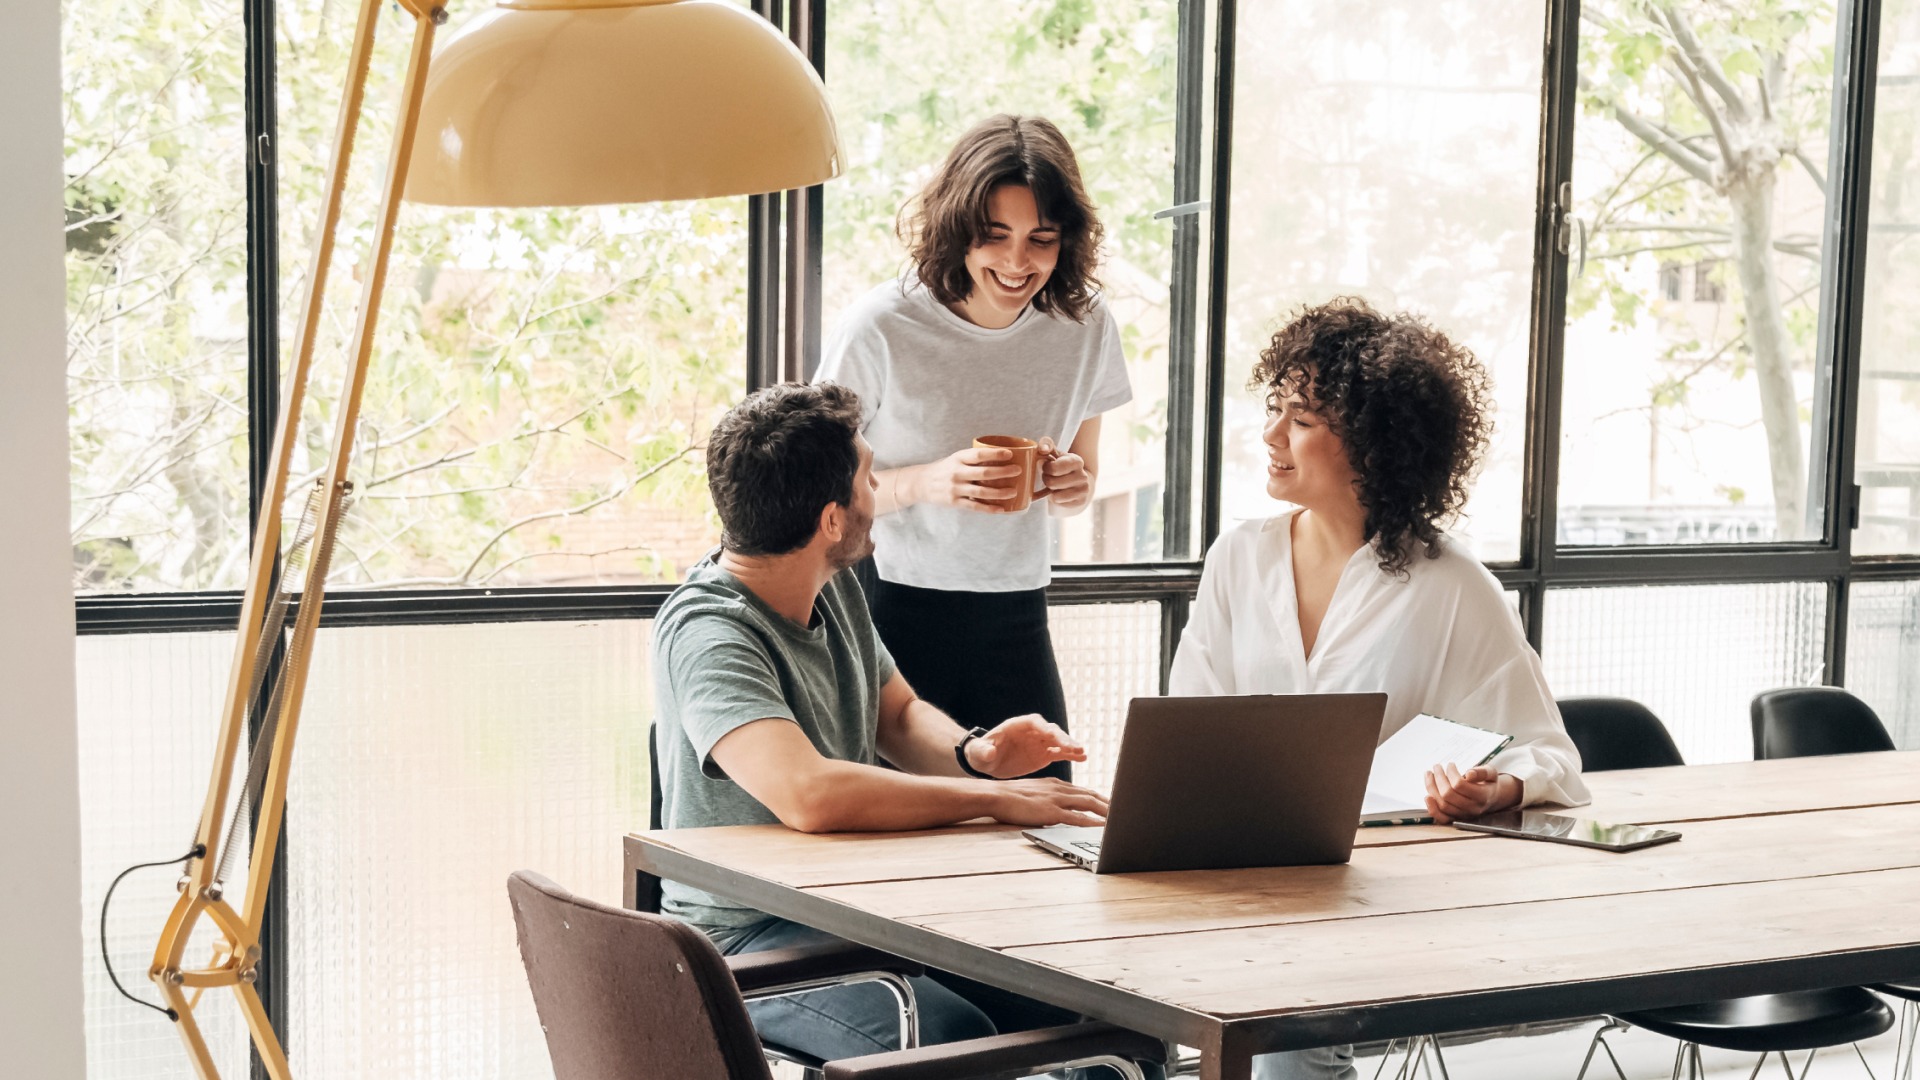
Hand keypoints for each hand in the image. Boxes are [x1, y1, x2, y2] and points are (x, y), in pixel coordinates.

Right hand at [911, 446, 1026, 512]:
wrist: (922, 483)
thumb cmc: (945, 469)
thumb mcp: (956, 458)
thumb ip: (973, 459)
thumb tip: (1002, 457)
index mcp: (958, 458)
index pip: (979, 454)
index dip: (995, 454)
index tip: (1010, 454)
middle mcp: (956, 473)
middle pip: (984, 473)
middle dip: (1003, 472)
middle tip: (1017, 471)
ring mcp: (955, 489)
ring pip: (982, 492)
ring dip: (1000, 492)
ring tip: (1013, 491)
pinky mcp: (955, 502)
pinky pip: (975, 507)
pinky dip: (989, 509)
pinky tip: (1001, 509)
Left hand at [967, 714, 1087, 778]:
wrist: (986, 762)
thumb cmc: (980, 754)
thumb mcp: (978, 753)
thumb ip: (983, 750)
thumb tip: (990, 752)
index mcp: (1017, 725)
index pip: (1034, 722)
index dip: (1044, 727)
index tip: (1053, 734)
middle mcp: (1032, 732)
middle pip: (1050, 731)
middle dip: (1062, 738)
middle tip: (1073, 747)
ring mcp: (1040, 743)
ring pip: (1058, 741)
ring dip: (1070, 746)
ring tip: (1081, 752)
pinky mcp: (1044, 754)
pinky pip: (1060, 753)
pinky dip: (1070, 755)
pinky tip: (1082, 758)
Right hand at [987, 776, 1108, 827]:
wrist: (995, 795)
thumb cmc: (1009, 797)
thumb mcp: (1033, 792)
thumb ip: (1047, 798)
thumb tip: (1056, 809)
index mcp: (1055, 784)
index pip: (1083, 790)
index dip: (1099, 797)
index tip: (1109, 803)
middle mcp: (1059, 789)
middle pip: (1090, 795)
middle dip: (1108, 803)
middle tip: (1123, 810)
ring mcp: (1056, 799)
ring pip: (1088, 804)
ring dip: (1105, 811)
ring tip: (1119, 818)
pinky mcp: (1051, 812)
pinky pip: (1076, 818)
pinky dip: (1091, 822)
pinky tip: (1101, 827)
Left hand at [1035, 436, 1091, 510]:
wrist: (1078, 481)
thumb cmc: (1061, 465)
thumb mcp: (1055, 454)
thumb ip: (1046, 445)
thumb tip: (1042, 448)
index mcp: (1076, 461)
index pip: (1053, 468)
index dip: (1046, 468)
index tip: (1048, 466)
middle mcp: (1083, 476)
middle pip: (1052, 483)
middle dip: (1046, 480)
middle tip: (1049, 477)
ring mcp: (1084, 490)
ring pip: (1055, 496)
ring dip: (1051, 491)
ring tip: (1055, 485)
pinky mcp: (1081, 501)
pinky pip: (1060, 503)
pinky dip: (1056, 499)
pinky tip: (1060, 493)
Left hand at [1423, 764, 1519, 824]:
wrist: (1491, 798)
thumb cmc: (1488, 782)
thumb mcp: (1491, 773)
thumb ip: (1482, 772)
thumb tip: (1469, 773)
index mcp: (1482, 796)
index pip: (1460, 785)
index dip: (1451, 773)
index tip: (1450, 764)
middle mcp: (1472, 808)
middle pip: (1448, 795)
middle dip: (1439, 778)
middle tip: (1437, 766)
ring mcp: (1463, 815)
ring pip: (1442, 805)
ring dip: (1432, 788)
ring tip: (1429, 774)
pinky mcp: (1456, 819)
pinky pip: (1442, 819)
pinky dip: (1432, 809)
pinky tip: (1427, 796)